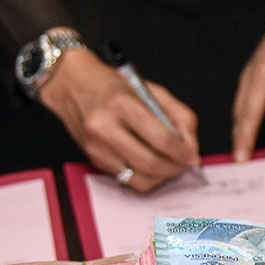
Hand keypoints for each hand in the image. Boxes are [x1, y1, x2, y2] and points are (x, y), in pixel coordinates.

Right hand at [38, 48, 199, 192]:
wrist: (71, 84)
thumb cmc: (112, 86)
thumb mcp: (150, 90)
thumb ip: (178, 115)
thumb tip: (191, 146)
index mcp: (122, 104)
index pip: (161, 138)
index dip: (183, 152)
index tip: (193, 156)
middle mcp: (105, 128)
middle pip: (151, 163)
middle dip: (175, 168)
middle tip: (184, 163)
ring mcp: (97, 148)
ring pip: (140, 179)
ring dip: (162, 177)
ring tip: (170, 165)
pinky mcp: (94, 160)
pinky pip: (128, 180)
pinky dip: (146, 177)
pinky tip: (151, 166)